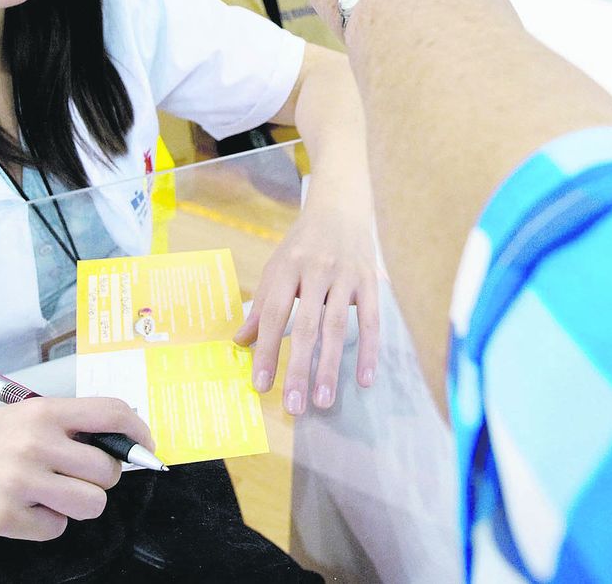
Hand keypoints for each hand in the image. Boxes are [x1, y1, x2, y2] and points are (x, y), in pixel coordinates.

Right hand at [0, 396, 151, 540]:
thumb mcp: (16, 416)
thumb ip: (61, 427)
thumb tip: (114, 445)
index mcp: (41, 411)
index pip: (112, 413)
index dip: (138, 434)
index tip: (145, 450)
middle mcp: (35, 442)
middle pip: (108, 471)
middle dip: (98, 482)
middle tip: (72, 480)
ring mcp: (19, 481)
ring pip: (91, 504)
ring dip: (75, 506)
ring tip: (46, 497)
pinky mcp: (2, 516)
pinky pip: (54, 529)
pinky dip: (43, 525)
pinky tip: (18, 510)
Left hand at [234, 187, 379, 413]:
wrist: (341, 206)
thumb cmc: (304, 242)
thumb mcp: (277, 266)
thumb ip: (261, 305)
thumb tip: (240, 343)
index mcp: (287, 267)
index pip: (273, 313)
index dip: (266, 349)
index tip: (260, 384)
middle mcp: (316, 270)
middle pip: (306, 325)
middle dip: (299, 367)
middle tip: (294, 405)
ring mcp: (346, 275)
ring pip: (337, 326)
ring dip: (331, 366)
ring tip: (324, 400)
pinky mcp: (370, 281)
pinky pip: (371, 320)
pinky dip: (369, 350)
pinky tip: (364, 379)